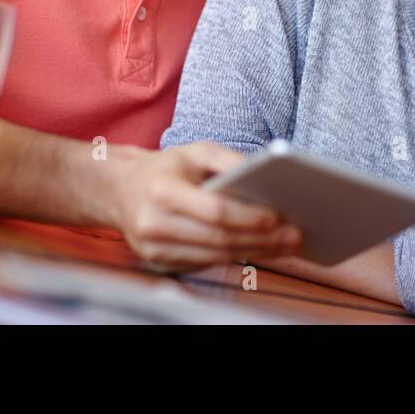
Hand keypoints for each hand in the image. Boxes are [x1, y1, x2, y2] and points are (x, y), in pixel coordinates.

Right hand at [113, 141, 300, 271]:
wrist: (119, 191)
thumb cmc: (166, 168)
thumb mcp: (195, 151)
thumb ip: (229, 160)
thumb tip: (267, 176)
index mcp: (162, 191)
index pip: (213, 211)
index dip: (248, 216)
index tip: (278, 216)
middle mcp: (154, 225)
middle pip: (219, 239)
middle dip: (262, 240)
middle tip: (295, 236)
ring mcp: (155, 250)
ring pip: (215, 256)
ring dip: (256, 252)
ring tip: (288, 245)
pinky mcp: (161, 264)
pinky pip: (206, 262)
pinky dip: (237, 256)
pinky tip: (263, 249)